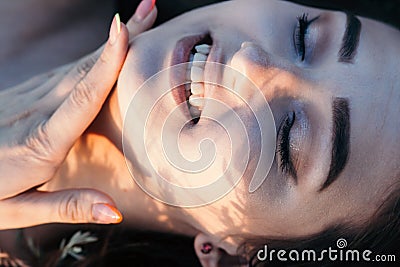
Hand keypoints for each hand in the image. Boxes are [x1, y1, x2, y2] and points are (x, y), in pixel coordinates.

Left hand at [0, 0, 156, 229]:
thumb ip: (68, 207)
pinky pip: (69, 71)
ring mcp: (32, 97)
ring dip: (111, 42)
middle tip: (151, 9)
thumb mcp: (19, 210)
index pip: (81, 97)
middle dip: (122, 38)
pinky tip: (108, 49)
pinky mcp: (29, 94)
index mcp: (41, 142)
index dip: (106, 64)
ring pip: (79, 64)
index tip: (123, 30)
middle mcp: (38, 111)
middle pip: (87, 69)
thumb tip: (113, 210)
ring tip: (139, 19)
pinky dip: (95, 56)